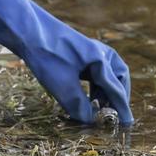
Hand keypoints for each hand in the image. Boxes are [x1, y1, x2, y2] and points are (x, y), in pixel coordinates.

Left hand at [17, 0, 132, 125]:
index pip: (116, 90)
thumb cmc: (47, 56)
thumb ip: (79, 107)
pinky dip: (96, 85)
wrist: (28, 30)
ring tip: (98, 108)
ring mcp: (91, 51)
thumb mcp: (62, 86)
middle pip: (119, 78)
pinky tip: (87, 95)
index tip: (128, 125)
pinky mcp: (81, 52)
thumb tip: (91, 122)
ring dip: (106, 92)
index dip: (122, 110)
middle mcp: (101, 54)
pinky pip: (96, 71)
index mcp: (101, 60)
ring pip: (108, 74)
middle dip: (118, 98)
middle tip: (113, 116)